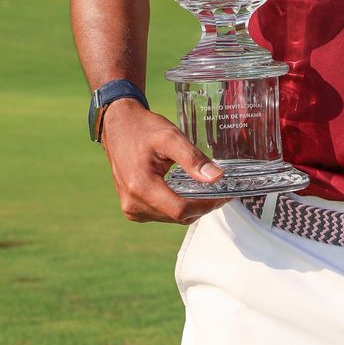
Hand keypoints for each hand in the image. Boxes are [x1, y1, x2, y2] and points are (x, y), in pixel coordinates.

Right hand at [100, 99, 229, 223]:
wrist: (118, 127)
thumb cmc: (143, 129)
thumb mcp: (171, 137)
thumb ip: (193, 158)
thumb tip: (216, 177)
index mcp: (141, 187)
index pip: (180, 210)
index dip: (205, 205)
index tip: (224, 195)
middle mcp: (133, 204)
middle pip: (177, 216)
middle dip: (201, 206)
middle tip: (221, 190)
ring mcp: (131, 208)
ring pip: (171, 217)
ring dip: (191, 207)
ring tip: (207, 189)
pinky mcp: (133, 208)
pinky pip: (162, 213)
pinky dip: (178, 205)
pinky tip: (187, 190)